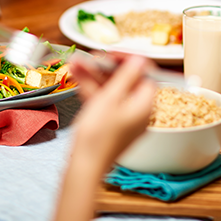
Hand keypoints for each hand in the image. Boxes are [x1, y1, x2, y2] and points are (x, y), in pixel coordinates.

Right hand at [69, 53, 156, 170]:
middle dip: (105, 67)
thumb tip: (140, 60)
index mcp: (145, 105)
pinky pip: (103, 101)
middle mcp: (137, 111)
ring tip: (75, 63)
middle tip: (90, 57)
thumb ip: (126, 77)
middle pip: (126, 81)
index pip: (144, 74)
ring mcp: (123, 118)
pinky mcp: (109, 125)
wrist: (85, 166)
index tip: (112, 55)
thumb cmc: (98, 135)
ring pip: (111, 90)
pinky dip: (91, 90)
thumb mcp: (111, 98)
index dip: (129, 61)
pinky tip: (77, 77)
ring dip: (93, 76)